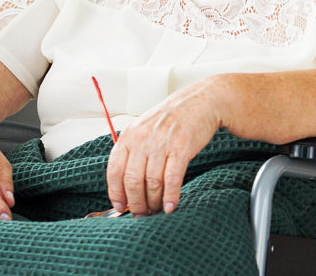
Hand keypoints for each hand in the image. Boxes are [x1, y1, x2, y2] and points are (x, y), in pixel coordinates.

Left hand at [105, 79, 221, 216]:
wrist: (201, 101)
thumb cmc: (173, 117)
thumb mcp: (145, 128)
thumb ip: (134, 151)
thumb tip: (127, 185)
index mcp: (129, 135)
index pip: (114, 170)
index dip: (116, 193)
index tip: (121, 206)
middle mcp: (143, 139)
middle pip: (132, 181)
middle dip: (136, 203)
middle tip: (141, 214)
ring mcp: (162, 143)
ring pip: (152, 183)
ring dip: (154, 202)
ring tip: (156, 210)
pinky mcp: (182, 148)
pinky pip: (172, 179)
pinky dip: (171, 196)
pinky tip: (171, 206)